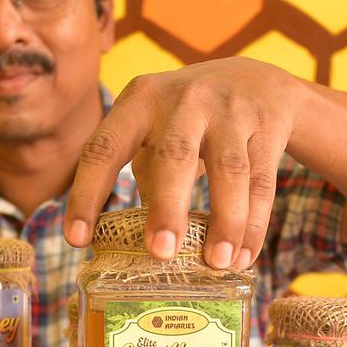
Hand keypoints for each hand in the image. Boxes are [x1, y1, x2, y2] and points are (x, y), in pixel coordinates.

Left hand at [64, 57, 299, 269]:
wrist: (258, 81)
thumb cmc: (188, 121)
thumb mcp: (155, 133)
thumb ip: (141, 177)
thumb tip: (120, 247)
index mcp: (140, 102)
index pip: (103, 149)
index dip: (87, 194)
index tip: (77, 240)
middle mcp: (184, 100)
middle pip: (174, 156)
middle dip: (167, 208)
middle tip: (160, 253)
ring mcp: (230, 110)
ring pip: (229, 172)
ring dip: (225, 222)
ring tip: (217, 264)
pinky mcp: (268, 126)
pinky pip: (262, 181)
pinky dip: (254, 224)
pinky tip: (243, 256)